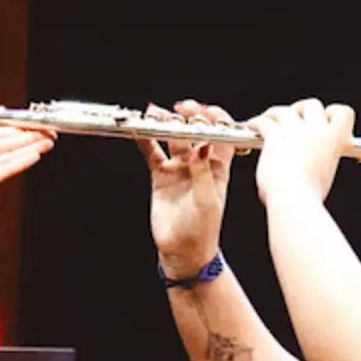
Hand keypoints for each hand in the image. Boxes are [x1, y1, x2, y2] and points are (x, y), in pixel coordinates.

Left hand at [0, 120, 53, 212]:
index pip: (0, 134)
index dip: (16, 128)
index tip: (31, 123)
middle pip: (12, 144)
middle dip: (31, 137)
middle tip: (49, 131)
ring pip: (14, 155)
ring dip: (32, 148)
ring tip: (49, 141)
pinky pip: (8, 168)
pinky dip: (22, 162)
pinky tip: (35, 155)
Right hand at [141, 99, 235, 278]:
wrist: (183, 251)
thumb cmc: (203, 230)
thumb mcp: (207, 201)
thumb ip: (203, 172)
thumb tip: (202, 145)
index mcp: (219, 167)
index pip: (221, 133)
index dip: (215, 119)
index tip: (205, 112)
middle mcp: (200, 163)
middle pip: (195, 131)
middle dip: (189, 116)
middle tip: (180, 109)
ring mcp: (180, 167)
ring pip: (172, 138)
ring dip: (165, 124)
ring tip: (156, 113)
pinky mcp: (161, 175)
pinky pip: (152, 152)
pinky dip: (145, 140)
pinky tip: (139, 129)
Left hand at [247, 99, 353, 208]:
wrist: (294, 199)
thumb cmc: (307, 197)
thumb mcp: (323, 178)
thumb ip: (316, 164)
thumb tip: (305, 168)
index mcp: (334, 141)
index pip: (343, 113)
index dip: (332, 112)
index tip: (323, 119)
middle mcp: (317, 131)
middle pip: (312, 104)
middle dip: (300, 110)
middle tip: (290, 120)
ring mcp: (295, 131)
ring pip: (284, 110)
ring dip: (275, 114)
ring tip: (267, 120)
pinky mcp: (275, 135)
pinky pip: (264, 121)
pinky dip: (256, 122)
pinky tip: (251, 126)